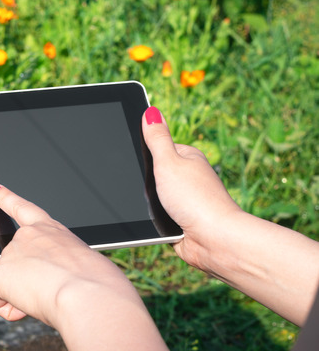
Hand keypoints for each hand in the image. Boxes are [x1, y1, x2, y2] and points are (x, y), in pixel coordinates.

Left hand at [0, 182, 169, 350]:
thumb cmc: (99, 287)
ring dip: (25, 296)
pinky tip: (28, 309)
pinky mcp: (0, 273)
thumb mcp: (83, 266)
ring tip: (50, 297)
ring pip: (9, 284)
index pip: (24, 209)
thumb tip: (52, 286)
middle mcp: (29, 236)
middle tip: (54, 291)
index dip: (4, 197)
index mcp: (53, 231)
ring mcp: (12, 252)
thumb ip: (61, 266)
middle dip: (26, 282)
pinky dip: (10, 310)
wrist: (90, 296)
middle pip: (15, 264)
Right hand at [141, 106, 242, 270]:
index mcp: (188, 158)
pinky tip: (157, 222)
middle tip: (150, 189)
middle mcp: (188, 177)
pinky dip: (154, 220)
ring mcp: (184, 200)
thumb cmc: (195, 198)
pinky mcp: (180, 221)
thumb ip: (157, 138)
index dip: (143, 154)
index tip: (135, 162)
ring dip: (147, 204)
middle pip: (152, 174)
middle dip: (143, 183)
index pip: (157, 148)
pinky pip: (156, 216)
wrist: (214, 239)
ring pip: (151, 197)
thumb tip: (151, 110)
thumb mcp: (169, 162)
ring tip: (157, 209)